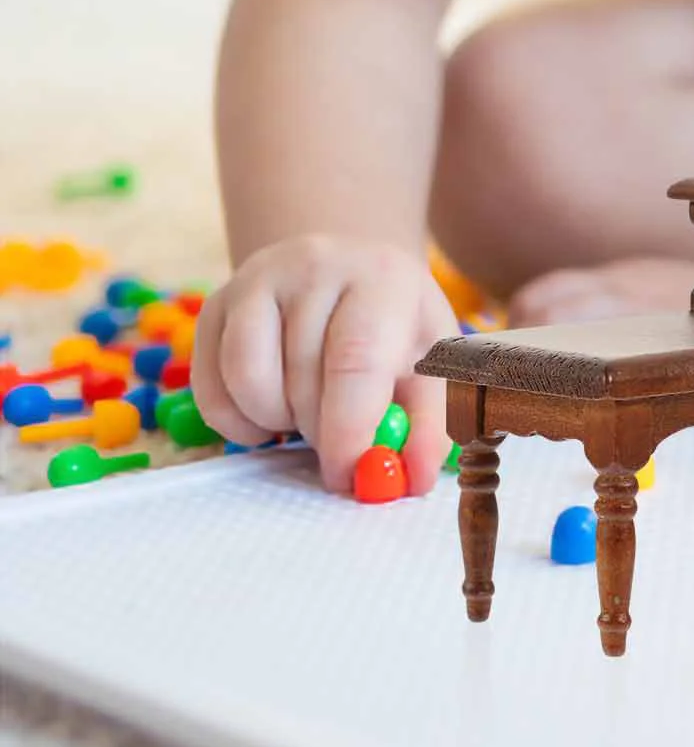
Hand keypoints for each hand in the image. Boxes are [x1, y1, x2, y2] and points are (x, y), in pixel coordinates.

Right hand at [192, 236, 457, 494]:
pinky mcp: (214, 305)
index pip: (356, 359)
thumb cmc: (395, 324)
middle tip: (337, 447)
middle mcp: (315, 267)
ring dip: (277, 422)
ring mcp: (257, 281)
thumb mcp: (430, 362)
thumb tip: (412, 479)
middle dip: (318, 431)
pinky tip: (272, 411)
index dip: (349, 429)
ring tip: (307, 415)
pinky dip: (238, 421)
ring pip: (248, 381)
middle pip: (301, 374)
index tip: (349, 474)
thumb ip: (429, 423)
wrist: (345, 268)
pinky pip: (211, 387)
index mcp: (382, 278)